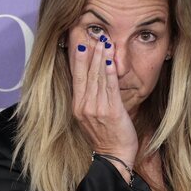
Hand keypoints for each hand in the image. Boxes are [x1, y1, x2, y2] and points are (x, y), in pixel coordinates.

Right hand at [70, 37, 137, 167]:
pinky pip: (109, 88)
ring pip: (97, 77)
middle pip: (84, 73)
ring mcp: (95, 109)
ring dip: (100, 57)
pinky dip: (110, 72)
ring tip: (103, 41)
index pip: (75, 76)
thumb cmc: (107, 136)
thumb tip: (94, 78)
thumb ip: (91, 98)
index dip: (76, 57)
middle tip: (90, 33)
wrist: (114, 157)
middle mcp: (83, 105)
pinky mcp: (110, 112)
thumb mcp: (93, 116)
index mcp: (77, 105)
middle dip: (87, 51)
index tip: (77, 39)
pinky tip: (110, 59)